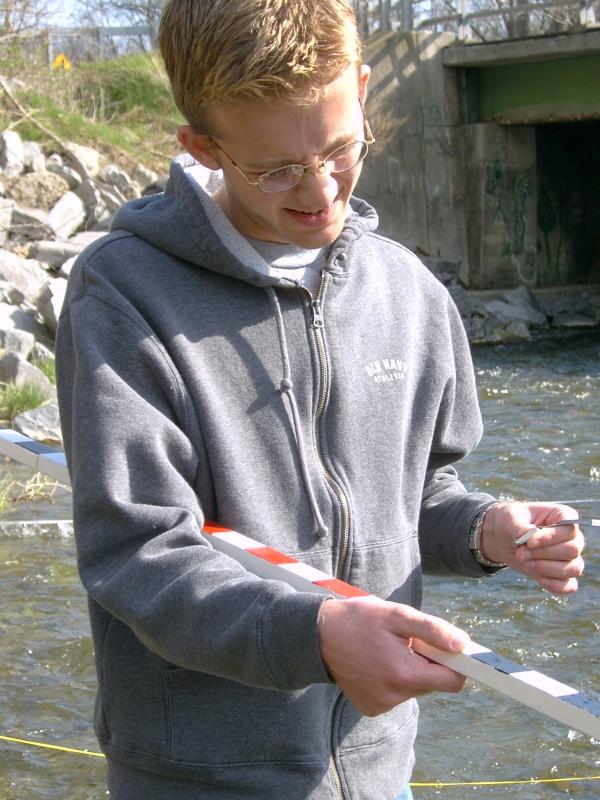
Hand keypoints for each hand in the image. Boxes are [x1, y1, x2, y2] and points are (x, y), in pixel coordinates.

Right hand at [317, 595, 468, 715]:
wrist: (317, 635)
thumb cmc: (359, 619)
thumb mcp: (397, 615)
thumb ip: (432, 630)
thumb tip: (463, 644)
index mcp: (404, 675)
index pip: (452, 681)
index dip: (456, 663)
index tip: (450, 649)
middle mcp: (393, 697)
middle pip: (433, 683)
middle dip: (427, 662)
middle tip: (407, 641)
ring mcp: (380, 705)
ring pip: (414, 688)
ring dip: (409, 669)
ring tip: (387, 649)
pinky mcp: (370, 708)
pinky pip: (396, 694)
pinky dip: (393, 679)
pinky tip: (376, 661)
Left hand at [481, 501, 584, 593]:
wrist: (501, 538)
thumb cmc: (509, 521)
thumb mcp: (510, 518)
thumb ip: (520, 526)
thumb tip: (530, 537)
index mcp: (562, 515)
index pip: (570, 529)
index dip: (552, 537)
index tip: (530, 542)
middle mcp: (571, 536)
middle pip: (572, 550)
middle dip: (544, 554)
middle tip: (521, 553)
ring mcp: (569, 556)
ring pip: (573, 568)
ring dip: (546, 569)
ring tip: (524, 561)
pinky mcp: (561, 574)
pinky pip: (570, 585)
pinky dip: (556, 585)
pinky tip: (539, 580)